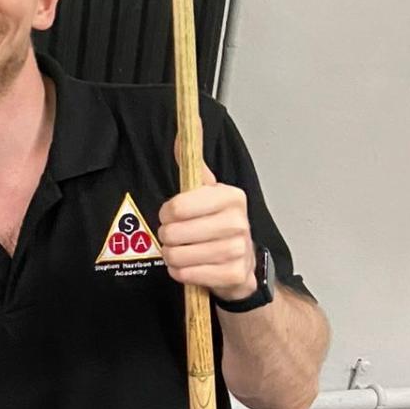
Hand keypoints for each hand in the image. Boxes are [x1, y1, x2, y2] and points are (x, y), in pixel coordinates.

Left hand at [157, 162, 256, 301]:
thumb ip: (192, 164)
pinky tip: (190, 266)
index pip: (178, 206)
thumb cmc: (217, 223)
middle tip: (176, 236)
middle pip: (173, 233)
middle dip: (167, 236)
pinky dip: (181, 273)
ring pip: (178, 256)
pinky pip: (187, 275)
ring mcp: (238, 250)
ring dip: (172, 256)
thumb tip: (182, 133)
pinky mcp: (233, 275)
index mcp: (231, 197)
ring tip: (182, 251)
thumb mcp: (207, 191)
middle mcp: (238, 222)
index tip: (171, 214)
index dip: (166, 212)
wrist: (243, 262)